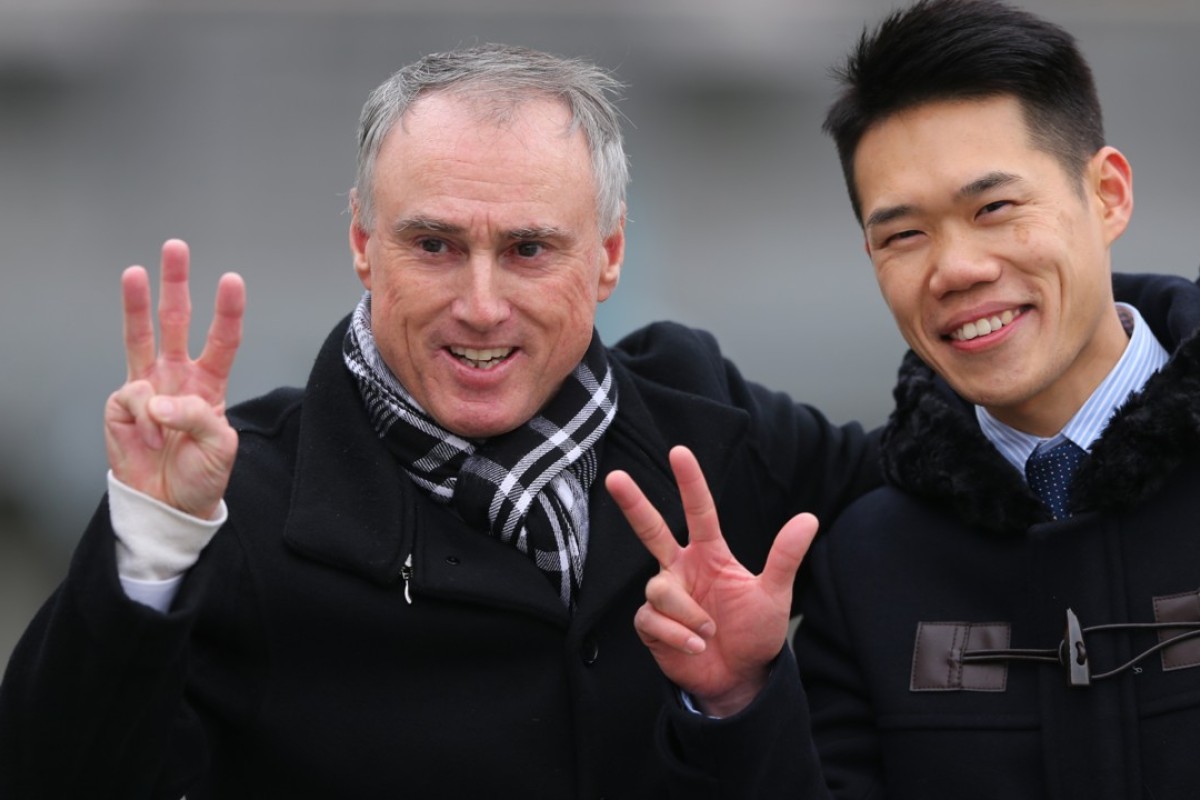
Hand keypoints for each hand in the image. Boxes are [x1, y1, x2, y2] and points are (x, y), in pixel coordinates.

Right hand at [104, 239, 244, 519]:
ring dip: (137, 303)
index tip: (232, 280)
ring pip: (141, 336)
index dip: (227, 311)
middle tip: (175, 248)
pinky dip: (143, 416)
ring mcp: (147, 387)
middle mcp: (178, 376)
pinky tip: (148, 436)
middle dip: (175, 285)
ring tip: (135, 272)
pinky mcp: (122, 405)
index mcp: (210, 383)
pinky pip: (133, 396)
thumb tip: (160, 399)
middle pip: (176, 322)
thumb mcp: (219, 448)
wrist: (169, 505)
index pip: (222, 340)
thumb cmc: (201, 475)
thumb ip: (197, 417)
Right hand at [605, 446, 817, 716]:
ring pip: (660, 589)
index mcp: (710, 555)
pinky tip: (696, 648)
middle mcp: (682, 568)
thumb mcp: (774, 594)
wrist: (740, 678)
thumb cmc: (755, 632)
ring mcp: (665, 595)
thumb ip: (785, 557)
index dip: (690, 483)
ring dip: (689, 614)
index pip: (699, 512)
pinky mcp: (651, 624)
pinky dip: (679, 637)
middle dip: (633, 504)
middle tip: (615, 477)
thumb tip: (809, 517)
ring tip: (709, 634)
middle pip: (651, 530)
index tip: (679, 452)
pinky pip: (654, 620)